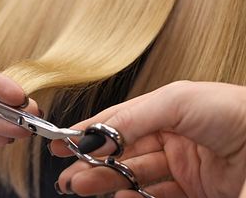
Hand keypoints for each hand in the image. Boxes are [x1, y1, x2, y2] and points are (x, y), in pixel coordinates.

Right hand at [51, 81, 245, 196]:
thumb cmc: (237, 110)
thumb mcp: (177, 102)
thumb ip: (134, 118)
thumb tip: (98, 134)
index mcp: (168, 110)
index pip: (120, 122)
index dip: (89, 132)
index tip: (62, 142)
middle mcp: (174, 137)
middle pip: (122, 152)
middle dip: (91, 163)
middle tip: (68, 176)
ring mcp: (186, 165)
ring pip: (135, 175)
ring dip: (106, 181)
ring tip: (80, 187)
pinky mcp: (198, 188)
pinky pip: (158, 195)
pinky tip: (119, 196)